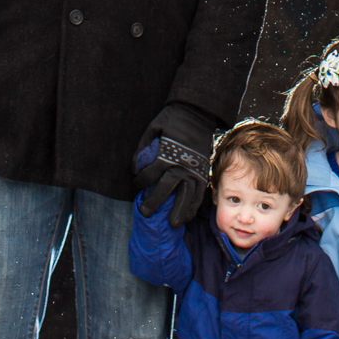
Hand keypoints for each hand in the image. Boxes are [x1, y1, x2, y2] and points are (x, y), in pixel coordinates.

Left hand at [134, 102, 215, 225]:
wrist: (196, 114)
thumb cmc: (172, 121)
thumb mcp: (152, 129)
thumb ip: (143, 149)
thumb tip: (135, 168)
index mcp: (167, 154)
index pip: (151, 173)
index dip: (141, 180)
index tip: (137, 183)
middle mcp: (181, 165)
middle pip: (167, 188)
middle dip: (155, 202)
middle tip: (146, 213)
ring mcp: (194, 170)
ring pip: (187, 195)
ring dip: (180, 210)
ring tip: (173, 224)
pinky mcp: (203, 172)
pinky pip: (200, 193)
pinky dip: (194, 206)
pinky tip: (188, 216)